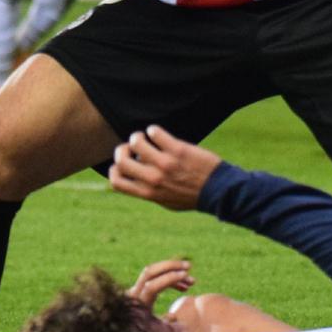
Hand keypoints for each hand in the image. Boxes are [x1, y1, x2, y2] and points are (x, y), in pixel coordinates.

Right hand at [108, 125, 223, 210]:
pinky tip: (158, 133)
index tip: (123, 164)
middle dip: (122, 150)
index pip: (116, 182)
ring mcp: (165, 163)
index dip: (114, 169)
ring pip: (136, 142)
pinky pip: (156, 132)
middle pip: (121, 160)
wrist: (218, 191)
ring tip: (146, 137)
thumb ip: (149, 192)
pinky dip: (154, 130)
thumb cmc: (191, 197)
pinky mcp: (177, 149)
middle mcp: (153, 178)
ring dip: (137, 136)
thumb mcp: (166, 201)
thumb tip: (135, 181)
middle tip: (132, 147)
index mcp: (148, 193)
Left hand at [128, 258, 194, 310]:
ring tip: (192, 282)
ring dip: (174, 273)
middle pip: (150, 271)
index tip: (186, 275)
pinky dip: (169, 280)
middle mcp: (133, 296)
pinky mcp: (139, 291)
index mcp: (138, 307)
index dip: (169, 279)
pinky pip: (155, 279)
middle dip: (171, 266)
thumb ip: (169, 330)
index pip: (151, 286)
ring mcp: (135, 291)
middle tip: (189, 267)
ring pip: (154, 273)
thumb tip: (172, 316)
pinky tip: (184, 288)